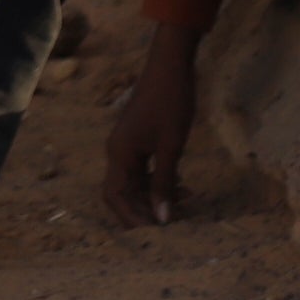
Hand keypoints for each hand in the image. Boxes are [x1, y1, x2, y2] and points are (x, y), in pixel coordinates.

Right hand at [102, 25, 199, 226]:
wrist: (171, 66)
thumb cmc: (170, 103)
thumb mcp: (171, 146)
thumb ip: (165, 183)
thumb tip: (162, 218)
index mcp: (119, 154)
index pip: (115, 197)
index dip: (132, 218)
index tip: (156, 233)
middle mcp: (118, 152)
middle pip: (123, 193)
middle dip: (144, 211)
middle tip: (171, 225)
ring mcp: (129, 145)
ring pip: (136, 183)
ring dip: (156, 197)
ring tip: (184, 206)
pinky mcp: (140, 139)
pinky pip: (145, 170)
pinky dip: (160, 182)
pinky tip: (182, 187)